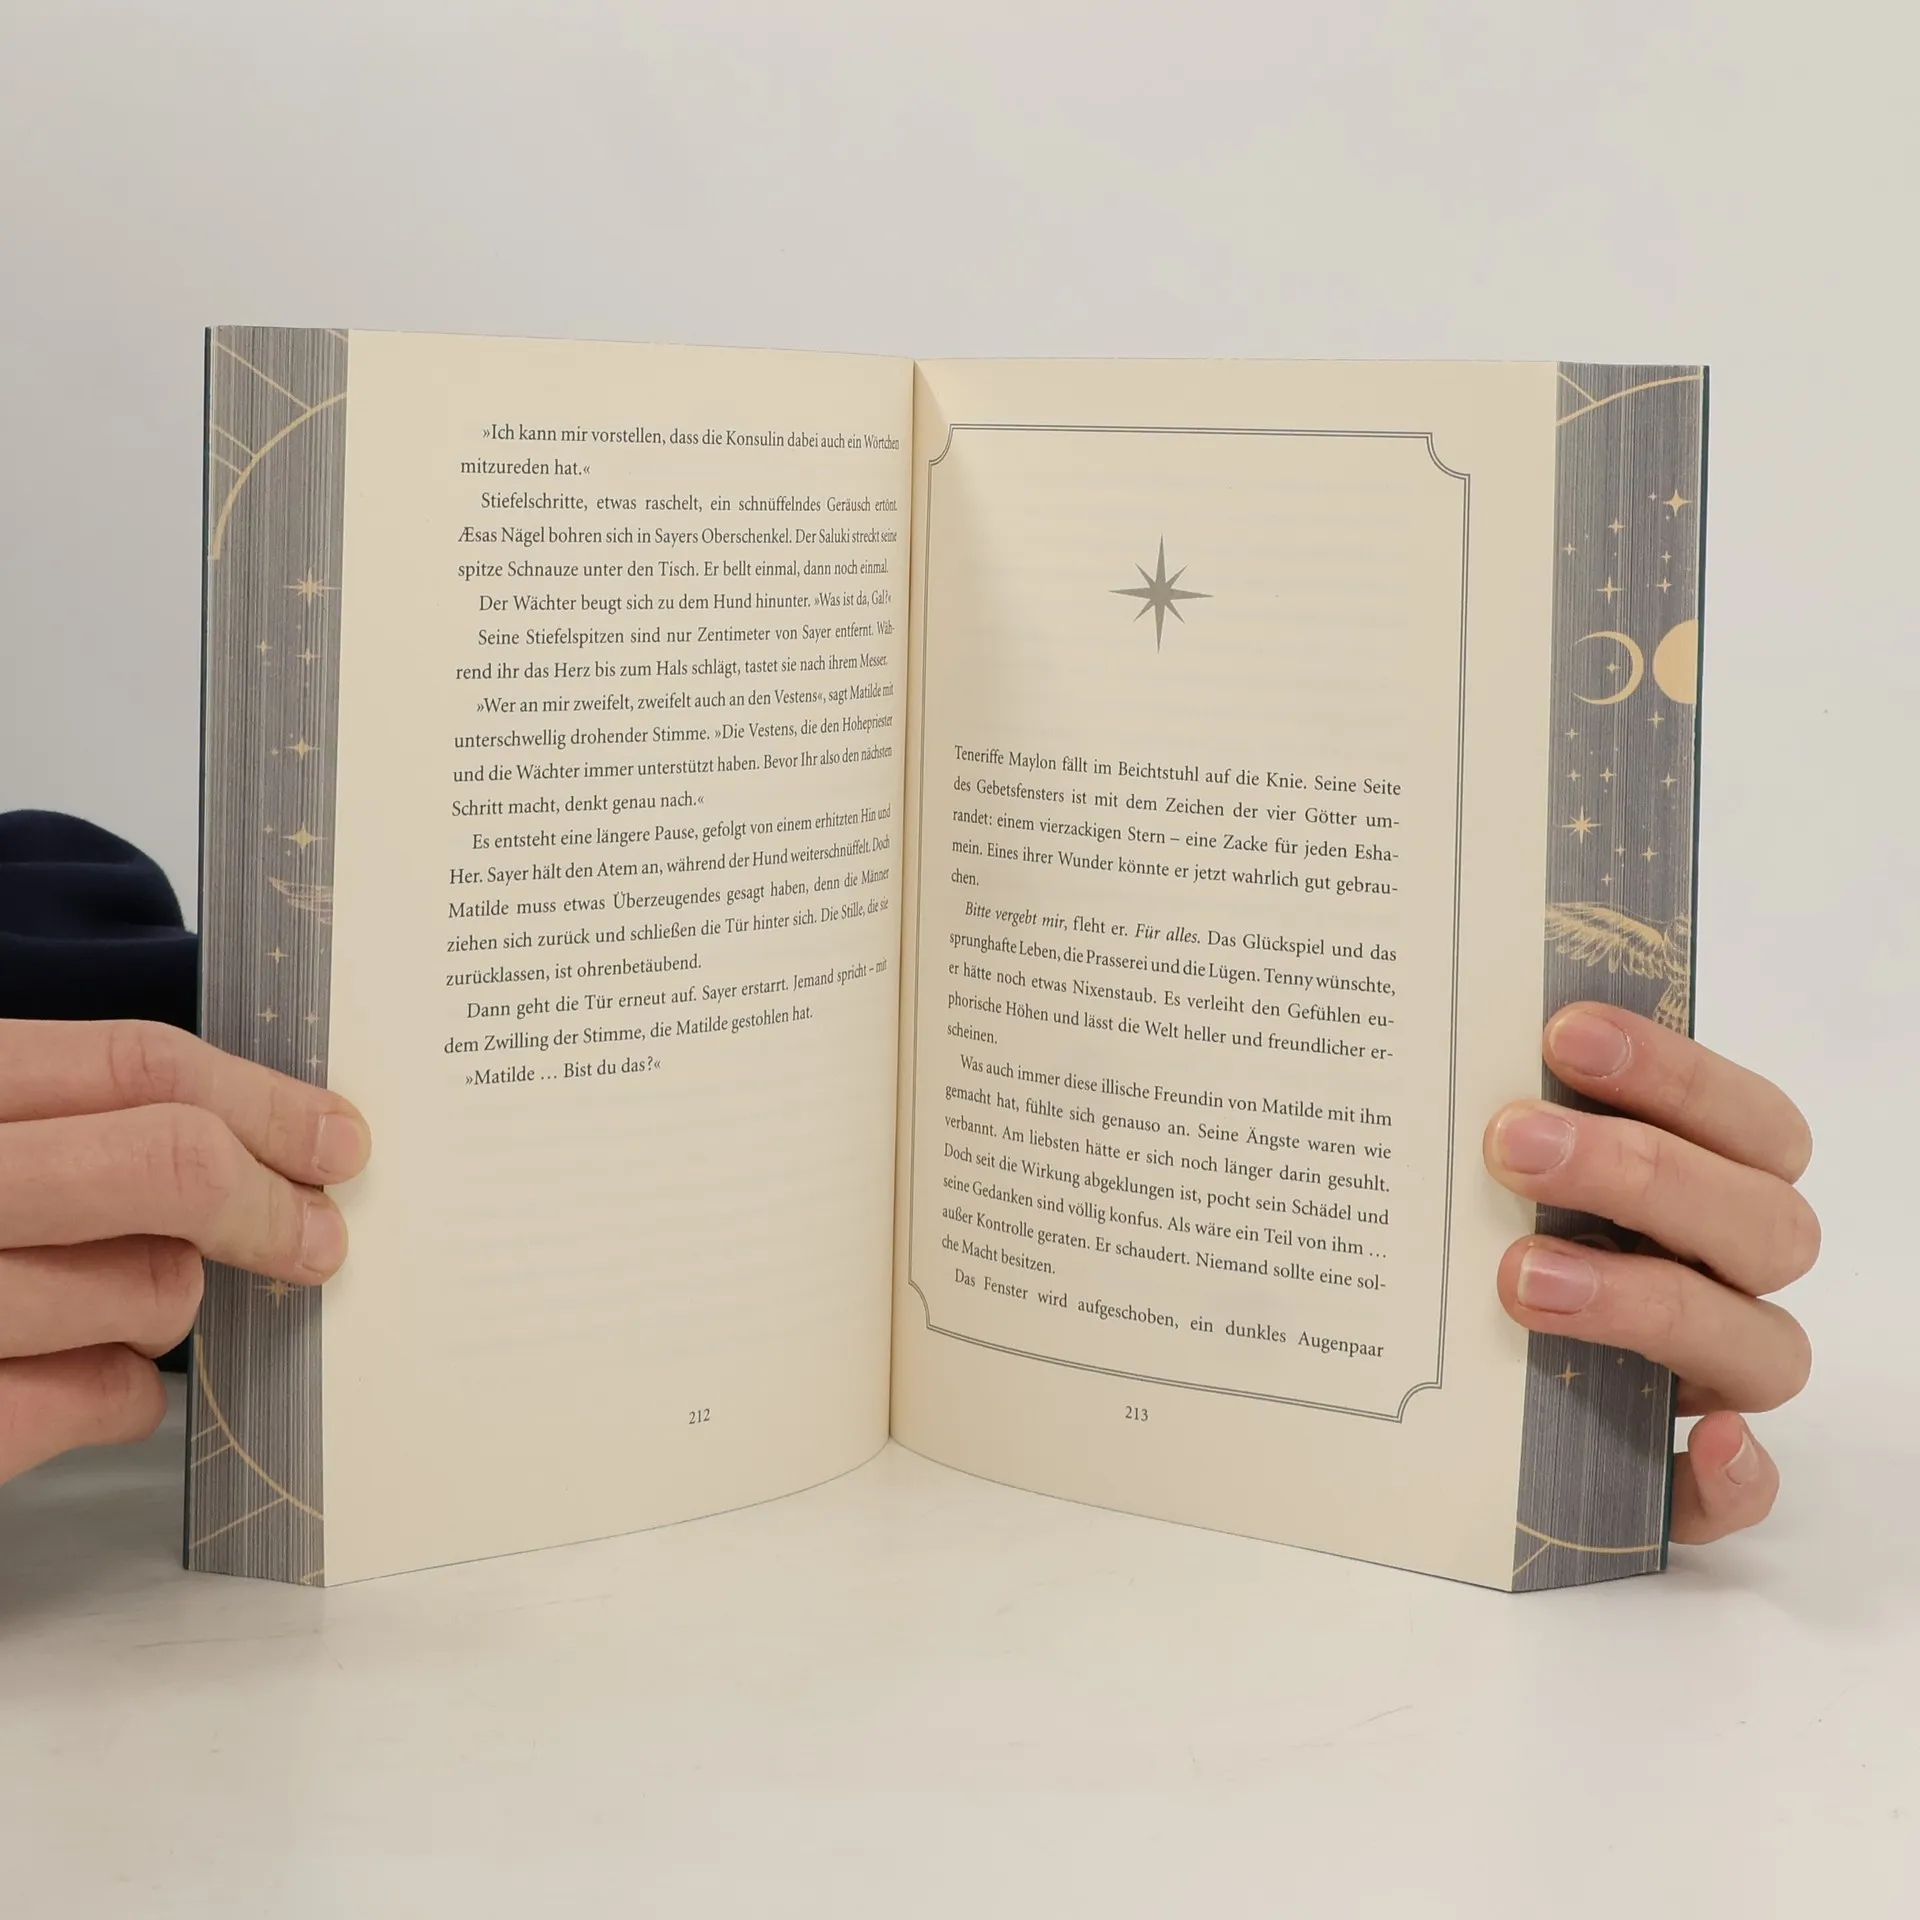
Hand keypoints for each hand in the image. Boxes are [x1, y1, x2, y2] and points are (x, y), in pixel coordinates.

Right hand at [0, 1020, 369, 1485]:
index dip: (262, 1100)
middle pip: (167, 1166)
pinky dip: (120, 1394)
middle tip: (316, 1235)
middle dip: (266, 1205)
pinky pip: (96, 1400)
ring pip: (151, 1291)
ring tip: (125, 1304)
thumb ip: (54, 1119)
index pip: (135, 1066)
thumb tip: (238, 1137)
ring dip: (169, 1304)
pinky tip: (95, 1378)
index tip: (338, 1137)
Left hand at [1485, 1004, 1816, 1544]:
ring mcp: (1715, 1380)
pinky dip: (1732, 1474)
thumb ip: (1501, 1113)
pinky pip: (1738, 1494)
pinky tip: (1699, 1441)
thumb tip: (1437, 1039)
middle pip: (1763, 1222)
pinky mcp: (1685, 1483)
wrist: (1433, 1386)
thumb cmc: (1478, 1231)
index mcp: (1710, 1186)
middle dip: (1641, 1172)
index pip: (1747, 1121)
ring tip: (1523, 1279)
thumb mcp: (1485, 1167)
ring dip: (1652, 1303)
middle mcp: (1727, 1278)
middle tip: (1510, 1146)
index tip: (1561, 1032)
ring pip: (1761, 1345)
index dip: (1673, 1072)